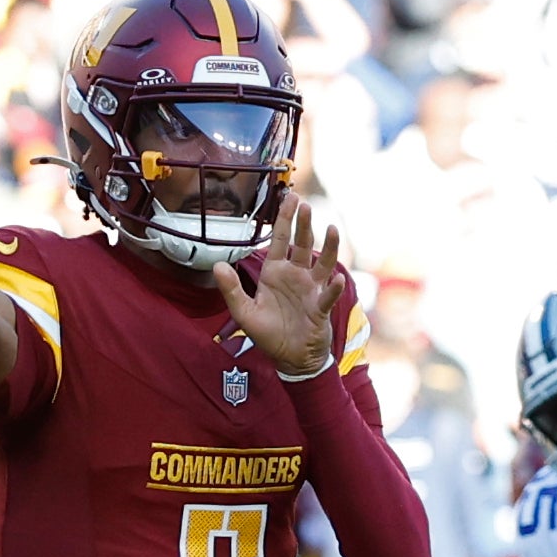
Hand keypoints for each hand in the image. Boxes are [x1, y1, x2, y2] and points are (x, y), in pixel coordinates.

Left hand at [214, 191, 340, 377]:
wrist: (290, 359)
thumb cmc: (269, 335)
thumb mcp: (244, 313)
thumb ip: (232, 289)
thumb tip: (218, 265)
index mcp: (276, 273)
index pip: (281, 240)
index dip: (285, 219)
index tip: (290, 197)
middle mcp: (296, 276)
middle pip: (302, 245)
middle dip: (304, 225)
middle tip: (305, 205)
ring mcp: (311, 291)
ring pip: (323, 264)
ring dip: (328, 247)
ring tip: (332, 229)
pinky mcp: (320, 309)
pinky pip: (328, 296)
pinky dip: (333, 289)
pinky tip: (337, 280)